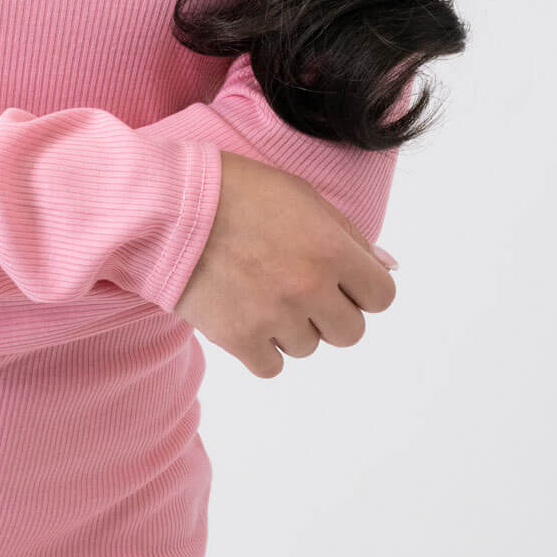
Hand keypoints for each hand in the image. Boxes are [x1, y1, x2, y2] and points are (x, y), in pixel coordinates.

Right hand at [176, 150, 397, 378]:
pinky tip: (244, 314)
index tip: (338, 278)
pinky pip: (271, 366)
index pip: (382, 296)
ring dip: (291, 326)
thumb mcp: (300, 195)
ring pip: (308, 347)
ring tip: (259, 290)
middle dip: (330, 312)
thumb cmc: (236, 189)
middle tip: (297, 286)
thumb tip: (389, 266)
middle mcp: (310, 286)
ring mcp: (275, 316)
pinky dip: (261, 347)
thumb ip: (347, 234)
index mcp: (331, 247)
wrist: (168, 205)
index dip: (362, 288)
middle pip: (350, 332)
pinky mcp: (239, 338)